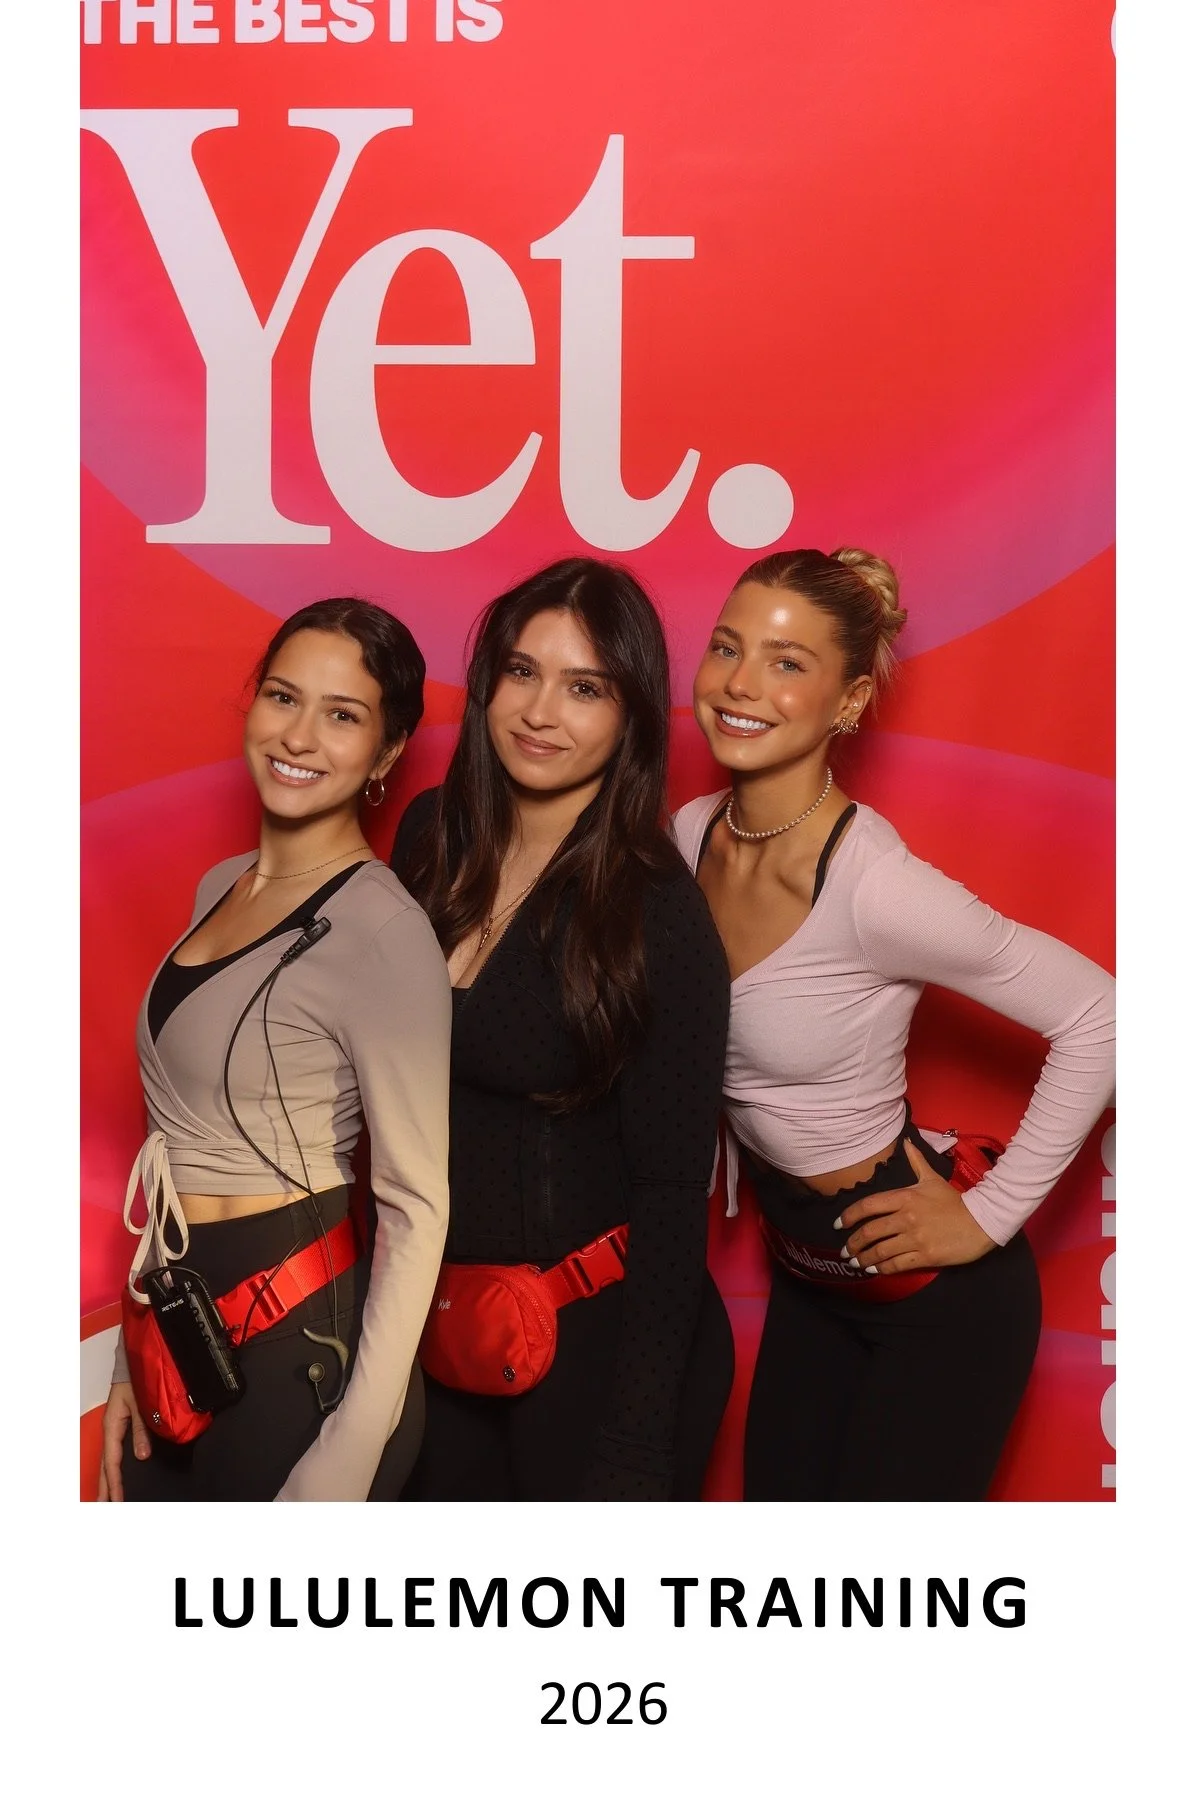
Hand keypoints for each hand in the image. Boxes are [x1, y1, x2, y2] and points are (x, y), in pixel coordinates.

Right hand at [97, 1382, 151, 1500]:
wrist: (131, 1365)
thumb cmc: (134, 1382)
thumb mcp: (140, 1405)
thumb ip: (142, 1430)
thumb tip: (142, 1456)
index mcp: (112, 1427)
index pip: (113, 1462)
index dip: (115, 1482)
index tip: (117, 1499)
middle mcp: (109, 1431)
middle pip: (105, 1465)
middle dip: (105, 1487)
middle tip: (105, 1507)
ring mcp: (112, 1429)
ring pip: (108, 1460)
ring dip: (107, 1480)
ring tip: (106, 1499)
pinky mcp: (118, 1427)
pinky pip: (113, 1452)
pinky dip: (112, 1467)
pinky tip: (115, 1475)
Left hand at [836, 1139, 997, 1274]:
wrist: (982, 1221)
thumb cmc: (955, 1201)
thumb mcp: (932, 1179)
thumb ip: (916, 1161)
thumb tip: (905, 1142)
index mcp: (905, 1197)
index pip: (868, 1206)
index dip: (849, 1216)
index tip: (838, 1224)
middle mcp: (906, 1217)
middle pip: (870, 1232)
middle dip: (853, 1243)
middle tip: (845, 1250)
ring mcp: (915, 1238)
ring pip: (881, 1250)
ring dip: (864, 1258)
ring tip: (855, 1263)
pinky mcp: (926, 1256)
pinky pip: (897, 1264)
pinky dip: (882, 1268)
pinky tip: (874, 1270)